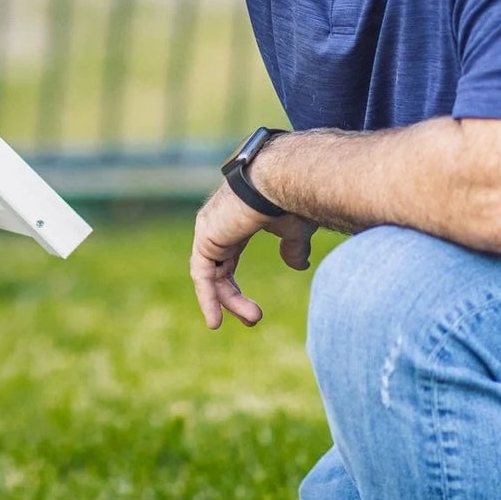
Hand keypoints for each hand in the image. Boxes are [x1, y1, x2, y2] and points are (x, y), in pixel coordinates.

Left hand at [191, 182, 316, 328]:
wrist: (288, 178)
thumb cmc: (296, 197)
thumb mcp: (296, 229)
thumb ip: (293, 246)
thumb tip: (299, 265)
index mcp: (236, 222)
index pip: (227, 261)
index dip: (234, 288)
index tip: (252, 311)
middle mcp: (218, 225)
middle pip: (217, 271)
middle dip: (233, 299)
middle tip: (253, 319)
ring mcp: (210, 229)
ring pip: (210, 276)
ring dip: (228, 302)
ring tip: (253, 320)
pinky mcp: (207, 236)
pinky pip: (201, 275)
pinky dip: (207, 298)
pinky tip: (215, 321)